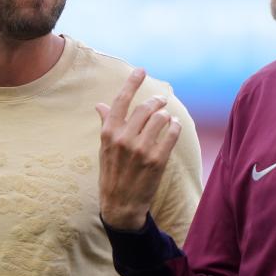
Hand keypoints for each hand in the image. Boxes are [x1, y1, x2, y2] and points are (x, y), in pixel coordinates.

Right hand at [97, 68, 181, 230]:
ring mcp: (141, 149)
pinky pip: (171, 133)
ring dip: (166, 114)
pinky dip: (175, 126)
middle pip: (145, 107)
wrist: (120, 204)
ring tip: (167, 117)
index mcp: (109, 133)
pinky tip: (174, 126)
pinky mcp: (157, 160)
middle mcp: (124, 139)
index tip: (141, 70)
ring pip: (160, 118)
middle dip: (156, 100)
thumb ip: (106, 124)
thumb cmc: (112, 174)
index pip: (121, 100)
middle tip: (161, 100)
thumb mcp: (104, 149)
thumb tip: (100, 105)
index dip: (132, 82)